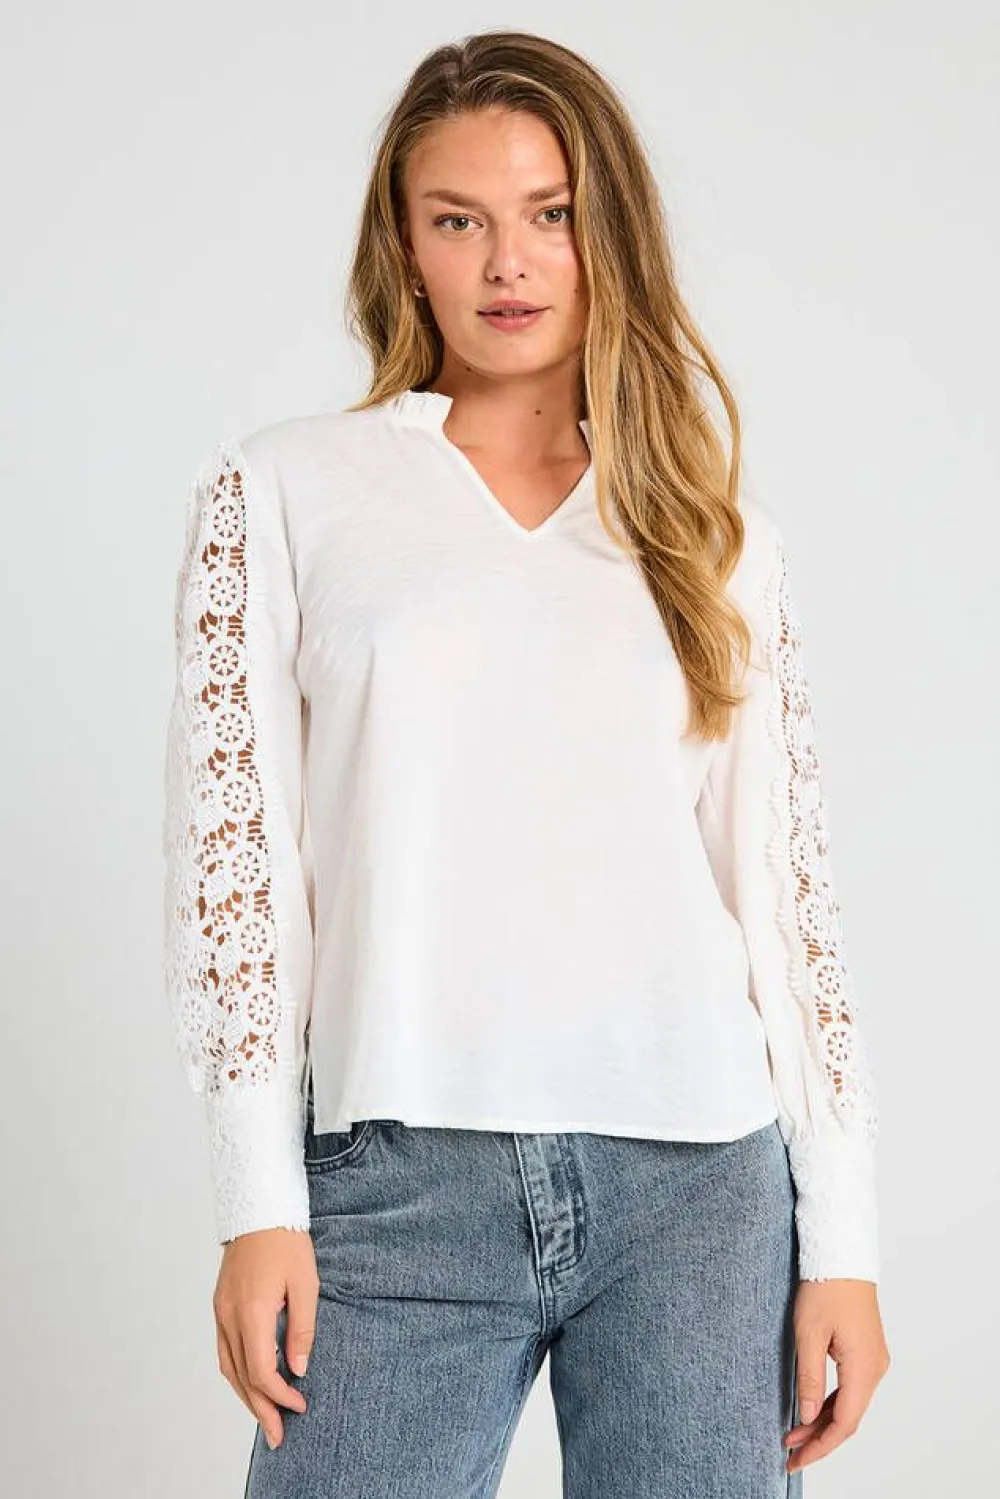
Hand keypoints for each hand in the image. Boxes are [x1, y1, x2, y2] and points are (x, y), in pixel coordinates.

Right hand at [213, 1227, 318, 1449]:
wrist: (257, 1207)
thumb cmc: (286, 1240)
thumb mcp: (306, 1282)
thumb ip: (302, 1327)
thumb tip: (299, 1368)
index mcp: (252, 1310)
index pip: (261, 1370)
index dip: (280, 1395)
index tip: (300, 1405)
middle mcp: (229, 1316)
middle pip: (241, 1377)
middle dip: (260, 1410)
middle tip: (277, 1437)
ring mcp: (220, 1311)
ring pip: (228, 1368)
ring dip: (245, 1397)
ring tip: (264, 1419)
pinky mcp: (219, 1306)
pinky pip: (224, 1350)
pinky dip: (236, 1374)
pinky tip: (250, 1384)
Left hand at [784, 1278, 889, 1473]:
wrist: (842, 1254)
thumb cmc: (825, 1287)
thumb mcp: (808, 1333)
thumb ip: (809, 1378)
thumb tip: (806, 1417)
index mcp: (863, 1367)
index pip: (844, 1422)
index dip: (820, 1445)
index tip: (796, 1458)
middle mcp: (875, 1368)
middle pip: (849, 1418)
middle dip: (819, 1438)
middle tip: (789, 1450)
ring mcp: (874, 1360)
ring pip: (851, 1404)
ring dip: (824, 1421)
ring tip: (794, 1434)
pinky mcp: (867, 1352)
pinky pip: (852, 1388)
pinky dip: (832, 1403)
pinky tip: (811, 1410)